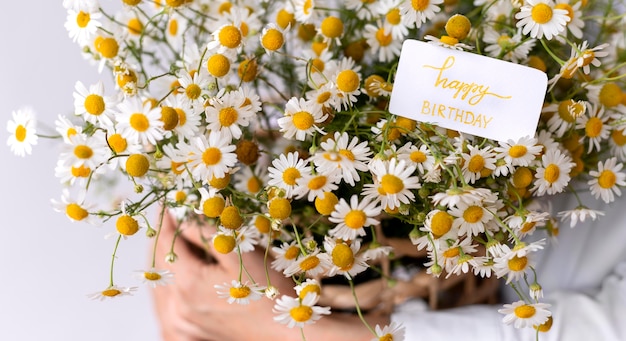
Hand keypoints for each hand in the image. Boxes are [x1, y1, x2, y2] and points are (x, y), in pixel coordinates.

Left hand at [152, 212, 387, 340]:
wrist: (287, 333)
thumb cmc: (271, 293)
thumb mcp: (242, 253)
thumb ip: (209, 230)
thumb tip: (184, 210)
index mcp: (188, 284)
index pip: (165, 242)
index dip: (168, 217)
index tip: (172, 199)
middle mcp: (177, 306)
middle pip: (158, 262)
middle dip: (166, 235)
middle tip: (175, 213)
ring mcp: (181, 321)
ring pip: (163, 281)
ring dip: (168, 258)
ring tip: (181, 238)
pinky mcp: (187, 329)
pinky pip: (169, 299)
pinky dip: (174, 281)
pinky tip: (186, 269)